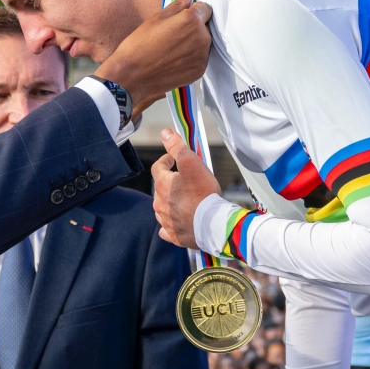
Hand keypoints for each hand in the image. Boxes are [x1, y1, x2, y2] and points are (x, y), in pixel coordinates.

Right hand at [93, 0, 211, 111]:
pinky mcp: (200, 71)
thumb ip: (177, 5)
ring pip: (204, 43)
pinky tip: (174, 59)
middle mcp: (203, 38)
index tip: (181, 17)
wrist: (133, 76)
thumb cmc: (140, 44)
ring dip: (194, 42)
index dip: (194, 10)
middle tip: (173, 34)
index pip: (206, 8)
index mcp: (192, 20)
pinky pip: (200, 58)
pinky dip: (191, 57)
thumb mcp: (157, 18)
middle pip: (205, 27)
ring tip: (173, 48)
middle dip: (194, 27)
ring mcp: (202, 56)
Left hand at [152, 128, 221, 248]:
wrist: (212, 224)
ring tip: (185, 200)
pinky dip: (171, 223)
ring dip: (170, 203)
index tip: (173, 158)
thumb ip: (177, 147)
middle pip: (160, 189)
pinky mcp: (173, 235)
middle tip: (184, 180)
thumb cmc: (203, 192)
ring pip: (163, 208)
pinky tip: (177, 222)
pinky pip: (167, 228)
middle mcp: (159, 203)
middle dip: (170, 183)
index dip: (165, 160)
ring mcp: (165, 221)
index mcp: (162, 185)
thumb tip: (164, 133)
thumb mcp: (191, 163)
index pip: (157, 167)